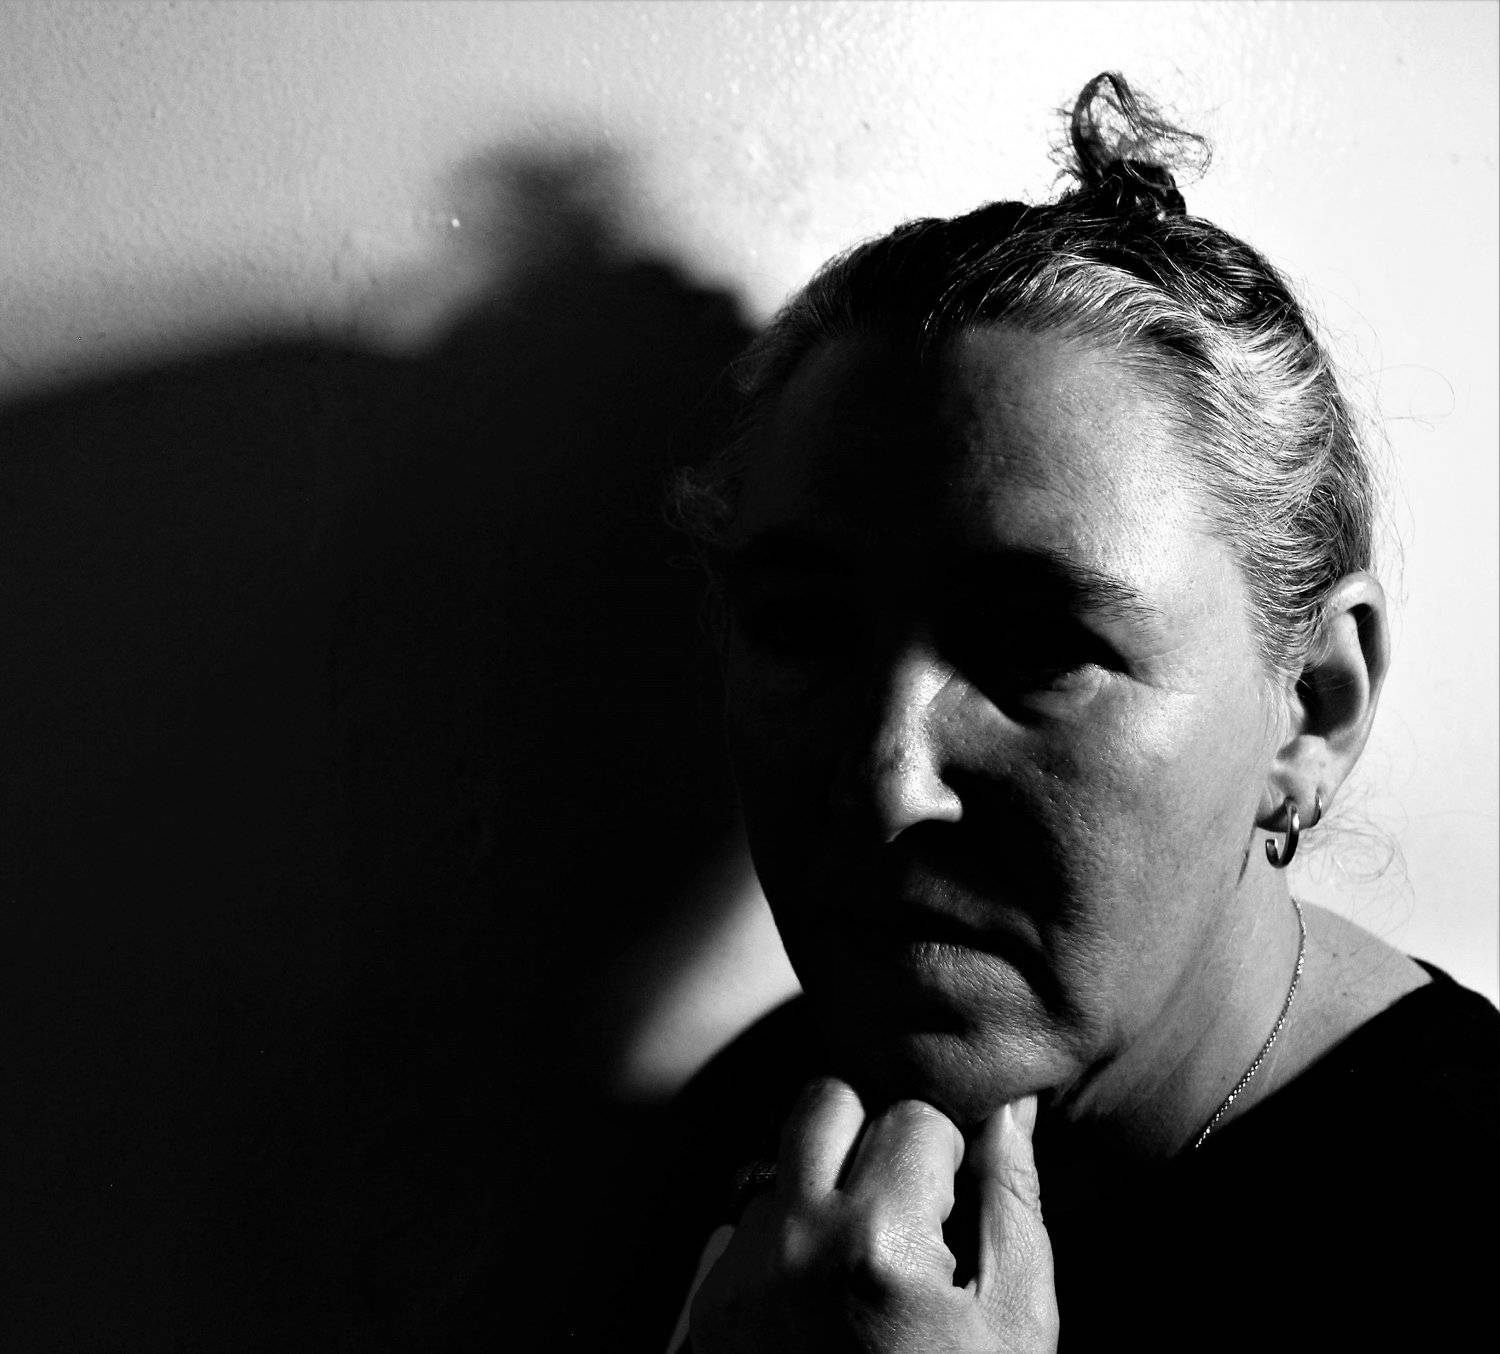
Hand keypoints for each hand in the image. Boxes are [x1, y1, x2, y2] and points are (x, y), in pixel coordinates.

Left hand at [688, 1077, 1057, 1352]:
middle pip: (825, 1101)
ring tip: (870, 1258)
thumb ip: (1012, 1202)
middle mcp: (792, 1245)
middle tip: (909, 1205)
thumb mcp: (1016, 1324)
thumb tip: (1010, 1113)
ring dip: (828, 1180)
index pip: (912, 1116)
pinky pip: (749, 1220)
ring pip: (782, 1155)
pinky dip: (789, 1234)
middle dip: (874, 1133)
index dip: (947, 1156)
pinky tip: (830, 1292)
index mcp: (876, 1244)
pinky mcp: (712, 1307)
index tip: (954, 1210)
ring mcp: (740, 1275)